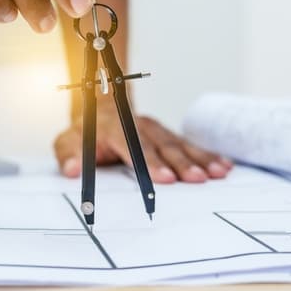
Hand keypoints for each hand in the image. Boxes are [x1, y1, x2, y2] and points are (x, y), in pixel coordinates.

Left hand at [53, 106, 233, 183]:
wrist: (99, 110)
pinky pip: (189, 144)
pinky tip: (224, 165)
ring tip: (218, 173)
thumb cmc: (84, 134)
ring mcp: (156, 129)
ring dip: (200, 159)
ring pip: (179, 144)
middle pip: (162, 145)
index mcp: (114, 127)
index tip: (164, 179)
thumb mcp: (67, 142)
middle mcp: (140, 126)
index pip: (133, 145)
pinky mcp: (167, 134)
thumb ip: (68, 155)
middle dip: (181, 163)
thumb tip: (71, 171)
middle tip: (197, 180)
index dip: (149, 162)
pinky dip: (207, 155)